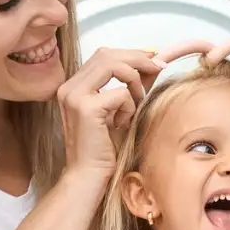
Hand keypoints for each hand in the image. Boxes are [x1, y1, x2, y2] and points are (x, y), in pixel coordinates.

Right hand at [57, 48, 165, 177]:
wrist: (88, 176)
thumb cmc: (104, 149)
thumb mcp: (122, 111)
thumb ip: (134, 86)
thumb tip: (155, 64)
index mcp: (74, 87)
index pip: (103, 55)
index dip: (130, 53)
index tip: (154, 59)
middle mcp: (69, 87)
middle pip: (107, 54)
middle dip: (138, 58)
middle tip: (159, 67)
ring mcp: (75, 96)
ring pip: (113, 65)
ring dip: (135, 81)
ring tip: (137, 102)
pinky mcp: (86, 108)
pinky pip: (120, 94)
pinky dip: (130, 107)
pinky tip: (123, 124)